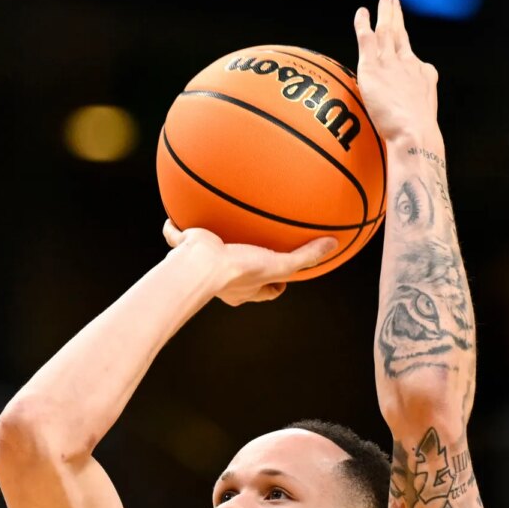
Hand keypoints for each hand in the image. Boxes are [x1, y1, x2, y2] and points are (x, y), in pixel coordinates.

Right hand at [162, 220, 336, 305]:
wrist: (201, 265)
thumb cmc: (238, 271)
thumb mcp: (278, 264)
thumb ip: (305, 257)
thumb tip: (333, 245)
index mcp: (244, 288)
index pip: (266, 291)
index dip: (275, 285)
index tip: (283, 277)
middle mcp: (222, 280)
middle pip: (237, 276)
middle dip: (242, 265)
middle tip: (251, 252)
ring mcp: (202, 264)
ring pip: (207, 256)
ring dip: (210, 246)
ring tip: (216, 230)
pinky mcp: (185, 247)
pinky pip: (177, 236)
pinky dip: (174, 230)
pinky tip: (174, 216)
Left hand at [352, 0, 440, 144]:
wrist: (415, 133)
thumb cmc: (416, 133)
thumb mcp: (421, 113)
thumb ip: (415, 102)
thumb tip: (414, 105)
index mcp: (421, 74)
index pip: (409, 53)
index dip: (404, 38)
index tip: (401, 28)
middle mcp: (408, 63)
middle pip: (400, 34)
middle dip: (397, 15)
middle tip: (393, 0)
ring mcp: (391, 63)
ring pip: (387, 30)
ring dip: (385, 12)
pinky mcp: (373, 66)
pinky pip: (367, 38)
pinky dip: (363, 23)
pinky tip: (361, 12)